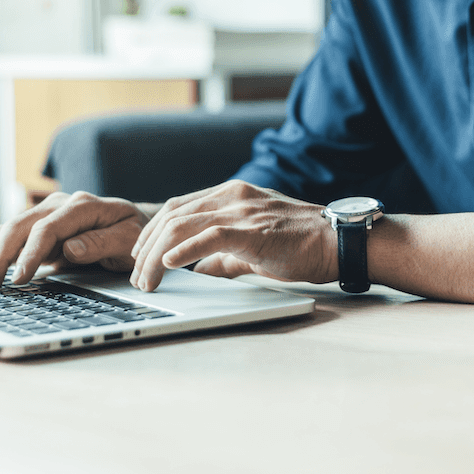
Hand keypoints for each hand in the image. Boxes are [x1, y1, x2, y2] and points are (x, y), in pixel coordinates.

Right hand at [0, 192, 148, 290]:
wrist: (134, 223)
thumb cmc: (134, 234)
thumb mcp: (128, 240)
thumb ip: (101, 242)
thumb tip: (69, 249)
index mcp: (82, 206)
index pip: (48, 228)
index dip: (31, 253)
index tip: (19, 278)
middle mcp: (59, 205)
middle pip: (20, 225)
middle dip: (1, 255)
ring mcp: (47, 213)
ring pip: (9, 229)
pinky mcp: (39, 227)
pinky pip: (11, 236)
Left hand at [129, 180, 334, 291]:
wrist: (336, 242)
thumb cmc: (301, 245)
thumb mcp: (253, 246)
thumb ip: (224, 255)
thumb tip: (199, 270)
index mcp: (231, 194)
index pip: (177, 207)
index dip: (151, 232)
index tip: (140, 255)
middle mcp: (232, 195)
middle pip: (171, 215)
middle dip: (146, 247)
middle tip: (137, 276)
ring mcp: (242, 209)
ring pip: (181, 225)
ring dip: (156, 255)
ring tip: (147, 279)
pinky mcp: (252, 229)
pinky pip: (209, 236)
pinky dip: (183, 250)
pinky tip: (169, 265)